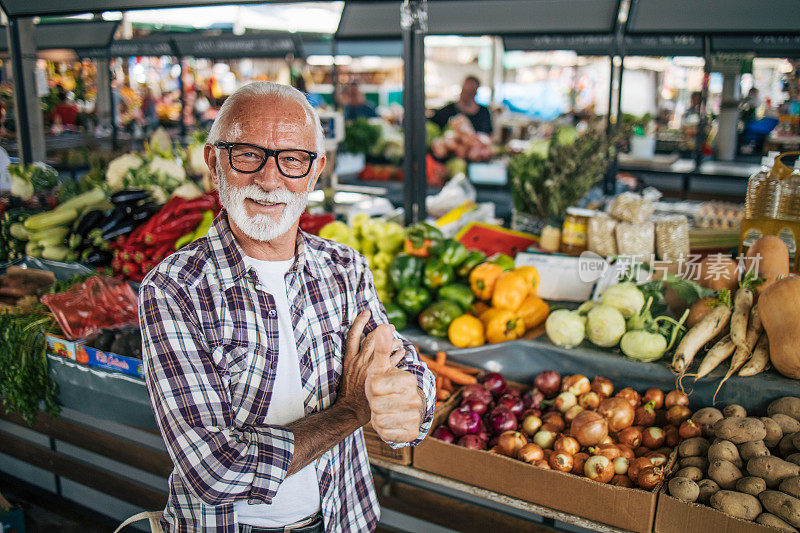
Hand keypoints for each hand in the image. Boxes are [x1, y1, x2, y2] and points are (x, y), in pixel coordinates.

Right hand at [337, 310, 398, 425]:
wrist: (350, 409)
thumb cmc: (349, 391)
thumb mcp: (348, 372)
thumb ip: (355, 359)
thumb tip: (363, 347)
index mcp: (349, 358)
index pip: (353, 335)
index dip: (359, 322)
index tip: (367, 312)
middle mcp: (358, 361)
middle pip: (371, 339)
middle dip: (382, 330)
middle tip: (391, 326)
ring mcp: (369, 369)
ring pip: (383, 349)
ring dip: (393, 342)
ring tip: (399, 341)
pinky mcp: (378, 377)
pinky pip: (392, 361)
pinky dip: (398, 355)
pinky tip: (403, 353)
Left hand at [365, 330, 423, 443]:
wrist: (400, 409)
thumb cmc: (386, 385)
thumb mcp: (381, 367)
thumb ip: (381, 348)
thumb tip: (383, 326)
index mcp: (408, 380)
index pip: (376, 386)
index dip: (372, 388)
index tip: (379, 386)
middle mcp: (415, 399)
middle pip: (377, 404)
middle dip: (374, 403)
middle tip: (380, 400)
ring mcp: (415, 417)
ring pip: (380, 420)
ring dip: (377, 416)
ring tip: (383, 410)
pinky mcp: (411, 434)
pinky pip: (385, 434)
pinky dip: (382, 430)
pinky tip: (388, 423)